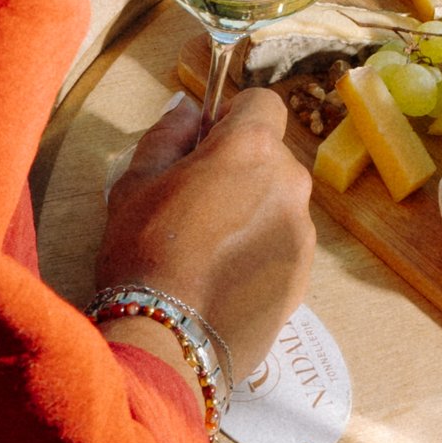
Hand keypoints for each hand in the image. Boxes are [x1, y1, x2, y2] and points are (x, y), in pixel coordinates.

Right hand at [96, 90, 314, 373]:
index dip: (233, 117)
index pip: (263, 102)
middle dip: (240, 169)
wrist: (165, 340)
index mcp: (252, 149)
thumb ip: (170, 133)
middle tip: (196, 205)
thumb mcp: (137, 180)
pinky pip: (283, 243)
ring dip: (252, 211)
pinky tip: (224, 279)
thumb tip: (191, 112)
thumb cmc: (143, 252)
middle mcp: (290, 182)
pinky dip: (260, 250)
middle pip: (271, 157)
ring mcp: (302, 230)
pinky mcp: (304, 274)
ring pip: (278, 202)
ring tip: (208, 251)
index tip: (207, 143)